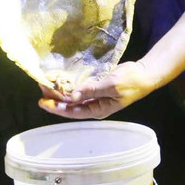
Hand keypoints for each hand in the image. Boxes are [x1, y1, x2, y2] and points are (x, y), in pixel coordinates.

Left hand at [39, 60, 160, 119]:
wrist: (144, 74)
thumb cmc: (131, 81)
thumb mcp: (112, 85)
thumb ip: (92, 90)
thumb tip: (73, 95)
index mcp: (98, 110)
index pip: (73, 111)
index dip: (57, 107)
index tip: (43, 102)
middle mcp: (94, 106)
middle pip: (70, 105)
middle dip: (55, 98)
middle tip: (41, 89)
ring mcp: (95, 97)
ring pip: (73, 97)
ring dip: (60, 91)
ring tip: (46, 84)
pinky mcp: (96, 88)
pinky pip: (79, 89)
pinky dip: (70, 85)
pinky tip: (61, 80)